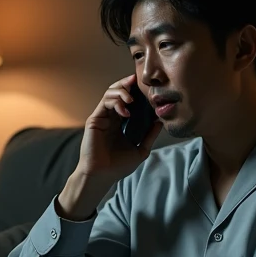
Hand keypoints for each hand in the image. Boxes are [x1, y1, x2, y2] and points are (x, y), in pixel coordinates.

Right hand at [57, 74, 161, 219]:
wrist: (103, 175)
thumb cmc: (119, 166)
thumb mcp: (141, 150)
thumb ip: (150, 136)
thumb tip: (160, 121)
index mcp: (121, 122)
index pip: (128, 100)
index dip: (136, 91)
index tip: (148, 87)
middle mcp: (111, 117)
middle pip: (118, 91)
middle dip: (127, 84)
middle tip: (138, 81)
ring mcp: (102, 117)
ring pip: (110, 93)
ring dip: (122, 91)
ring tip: (132, 99)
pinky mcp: (95, 119)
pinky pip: (105, 103)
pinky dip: (116, 103)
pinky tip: (126, 112)